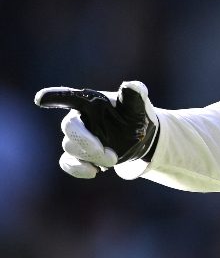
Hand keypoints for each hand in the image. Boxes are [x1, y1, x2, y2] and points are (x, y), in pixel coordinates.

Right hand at [34, 80, 159, 178]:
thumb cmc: (136, 116)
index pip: (69, 97)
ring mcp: (77, 138)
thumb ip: (135, 95)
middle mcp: (79, 118)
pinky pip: (67, 162)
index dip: (55, 97)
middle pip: (69, 128)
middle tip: (108, 153)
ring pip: (70, 147)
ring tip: (113, 159)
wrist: (140, 139)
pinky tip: (94, 172)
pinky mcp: (78, 155)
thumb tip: (131, 85)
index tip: (41, 99)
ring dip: (91, 156)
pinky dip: (78, 169)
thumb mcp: (139, 106)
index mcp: (89, 102)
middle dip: (86, 142)